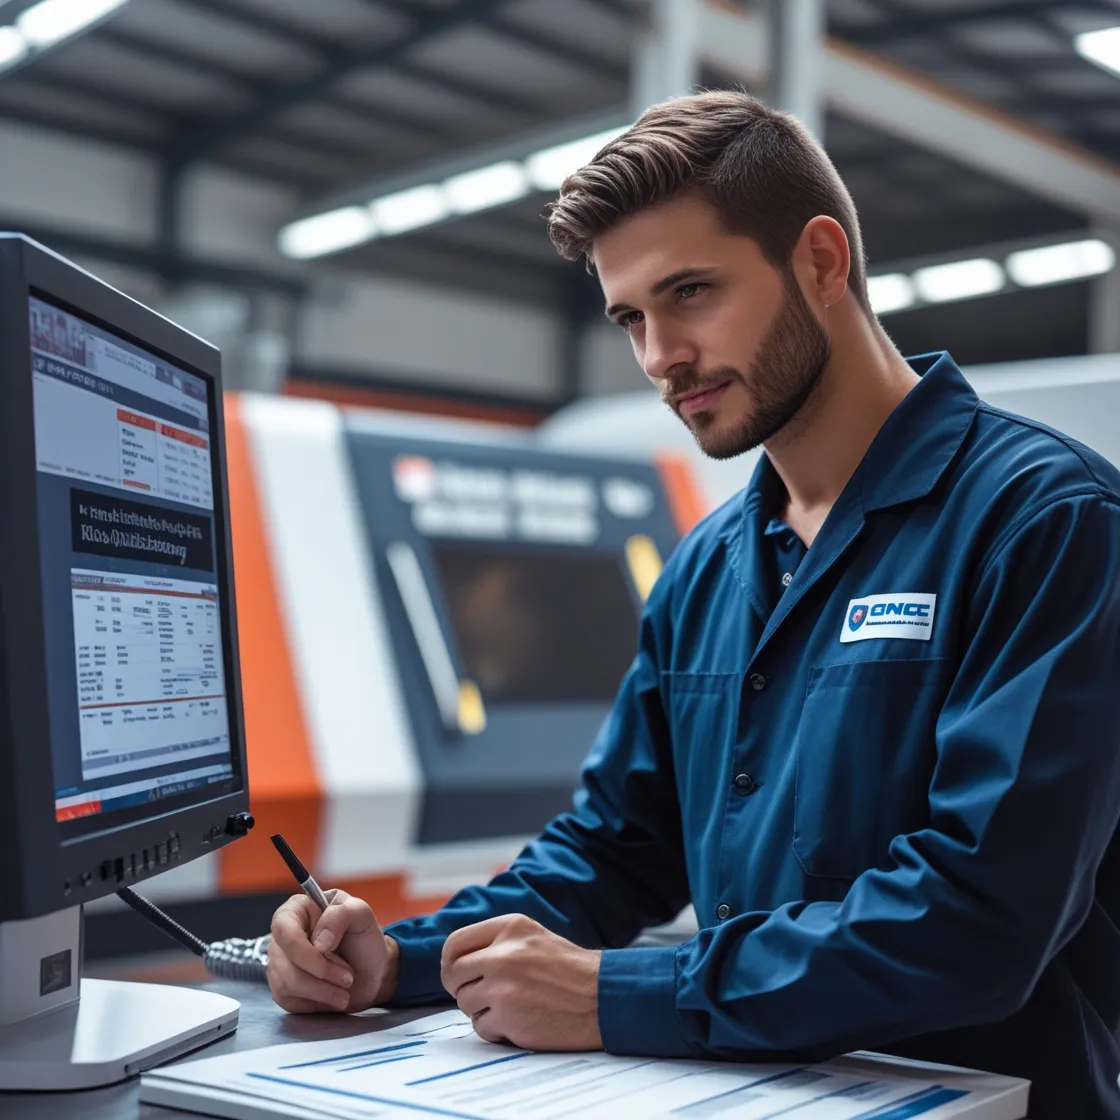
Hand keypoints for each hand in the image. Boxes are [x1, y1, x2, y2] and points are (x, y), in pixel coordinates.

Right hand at [268, 889, 398, 1013]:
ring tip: (345, 990)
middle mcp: (283, 936)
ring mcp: (280, 963)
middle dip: (322, 973)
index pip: (283, 929)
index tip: (331, 952)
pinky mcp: (282, 988)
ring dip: (322, 991)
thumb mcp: (360, 914)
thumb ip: (340, 915)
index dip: (304, 948)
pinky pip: (288, 1000)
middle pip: (286, 961)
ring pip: (286, 984)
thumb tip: (318, 942)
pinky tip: (332, 997)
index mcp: (297, 910)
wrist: (371, 971)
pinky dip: (315, 1002)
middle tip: (349, 977)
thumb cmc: (363, 938)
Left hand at [441, 914, 601, 1049]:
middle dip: (463, 989)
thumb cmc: (568, 969)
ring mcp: (504, 986)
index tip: (456, 975)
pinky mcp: (509, 1017)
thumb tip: (455, 961)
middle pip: (454, 975)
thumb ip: (497, 942)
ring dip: (482, 1010)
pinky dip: (495, 1030)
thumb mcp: (532, 937)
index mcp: (509, 927)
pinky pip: (481, 1027)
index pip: (455, 943)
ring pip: (465, 1003)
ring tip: (511, 1007)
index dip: (450, 963)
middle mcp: (503, 953)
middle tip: (481, 996)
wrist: (603, 996)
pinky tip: (519, 1022)